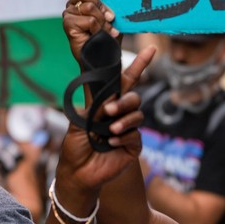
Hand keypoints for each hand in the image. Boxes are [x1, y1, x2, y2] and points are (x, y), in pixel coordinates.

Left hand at [54, 45, 156, 211]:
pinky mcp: (133, 146)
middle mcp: (119, 114)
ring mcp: (127, 130)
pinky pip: (135, 135)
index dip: (137, 65)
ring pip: (136, 115)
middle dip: (124, 101)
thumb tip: (107, 97)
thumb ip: (93, 107)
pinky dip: (124, 137)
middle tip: (109, 111)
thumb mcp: (78, 123)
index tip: (150, 50)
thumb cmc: (74, 147)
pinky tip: (112, 143)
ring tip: (109, 131)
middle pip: (133, 96)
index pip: (124, 81)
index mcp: (106, 104)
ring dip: (123, 120)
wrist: (77, 173)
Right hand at [62, 0, 120, 63]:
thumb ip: (110, 0)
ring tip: (105, 30)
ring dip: (102, 20)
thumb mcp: (114, 14)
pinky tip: (98, 35)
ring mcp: (69, 13)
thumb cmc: (110, 35)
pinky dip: (98, 29)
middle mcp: (74, 3)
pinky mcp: (68, 24)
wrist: (106, 57)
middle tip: (110, 18)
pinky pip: (89, 20)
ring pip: (88, 6)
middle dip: (102, 6)